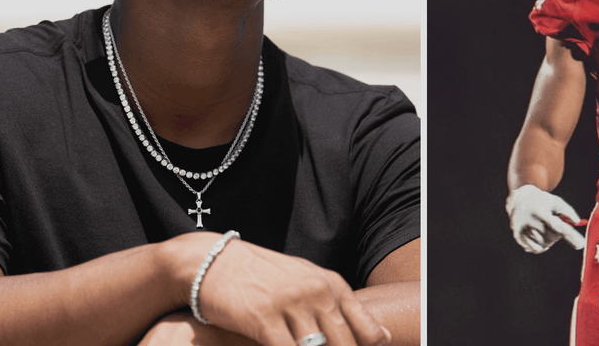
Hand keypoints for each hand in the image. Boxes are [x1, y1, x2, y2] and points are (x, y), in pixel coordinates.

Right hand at [175, 233, 389, 345]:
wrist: (213, 261)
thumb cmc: (263, 277)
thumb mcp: (306, 283)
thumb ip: (342, 310)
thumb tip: (384, 338)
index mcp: (331, 284)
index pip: (366, 331)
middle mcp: (316, 291)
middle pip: (344, 344)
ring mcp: (291, 304)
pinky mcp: (264, 318)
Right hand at [505, 184, 585, 253]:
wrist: (518, 198)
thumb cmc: (542, 201)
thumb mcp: (555, 201)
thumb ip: (567, 210)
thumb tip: (577, 222)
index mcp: (540, 211)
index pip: (558, 226)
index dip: (570, 236)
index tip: (581, 245)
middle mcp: (530, 221)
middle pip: (552, 237)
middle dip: (557, 234)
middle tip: (553, 224)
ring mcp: (522, 230)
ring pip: (544, 245)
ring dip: (548, 240)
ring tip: (544, 228)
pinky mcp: (517, 236)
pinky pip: (535, 249)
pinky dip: (540, 245)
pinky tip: (537, 235)